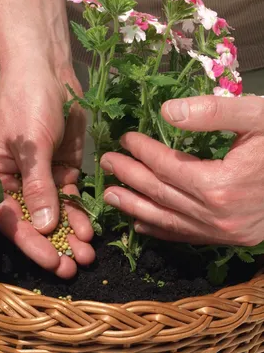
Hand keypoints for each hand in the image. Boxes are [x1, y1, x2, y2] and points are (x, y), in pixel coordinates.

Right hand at [0, 58, 94, 277]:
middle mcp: (14, 184)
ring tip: (88, 255)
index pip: (9, 219)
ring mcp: (39, 180)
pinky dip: (79, 214)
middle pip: (32, 224)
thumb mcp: (31, 144)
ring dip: (70, 235)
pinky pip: (69, 200)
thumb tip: (47, 228)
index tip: (52, 260)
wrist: (48, 68)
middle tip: (74, 267)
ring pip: (54, 216)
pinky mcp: (60, 172)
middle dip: (54, 246)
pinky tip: (91, 229)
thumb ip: (38, 186)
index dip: (30, 243)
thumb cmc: (28, 101)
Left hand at [101, 96, 263, 246]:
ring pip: (167, 220)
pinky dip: (160, 230)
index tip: (125, 138)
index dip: (142, 151)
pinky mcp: (229, 240)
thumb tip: (167, 112)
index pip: (167, 167)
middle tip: (105, 163)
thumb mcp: (259, 117)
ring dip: (134, 207)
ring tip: (109, 196)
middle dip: (129, 177)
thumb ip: (214, 112)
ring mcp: (221, 232)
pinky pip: (185, 237)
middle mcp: (215, 214)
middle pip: (160, 193)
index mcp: (220, 184)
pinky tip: (140, 223)